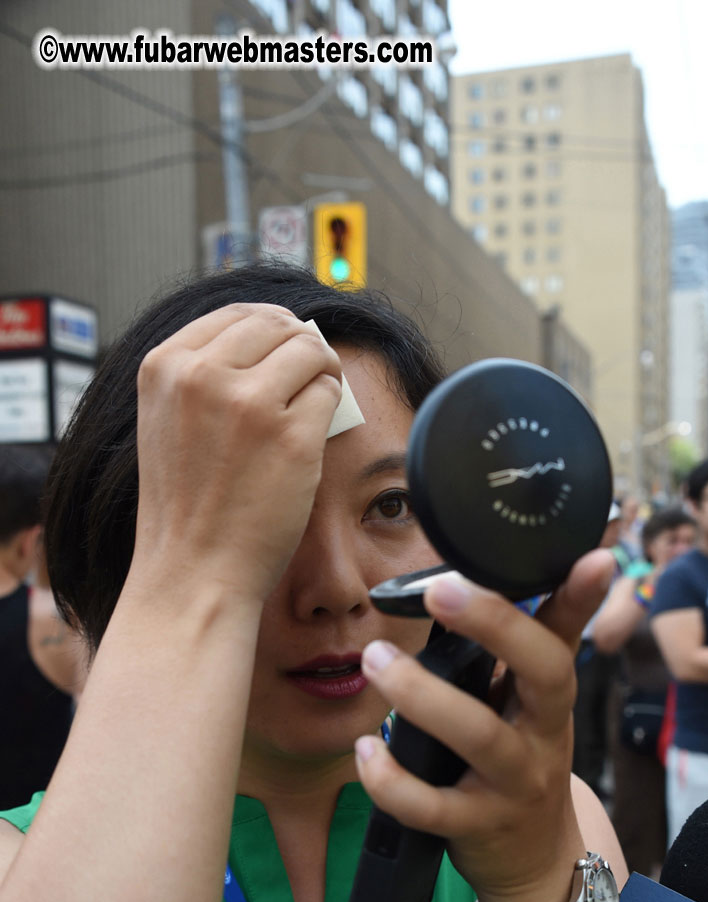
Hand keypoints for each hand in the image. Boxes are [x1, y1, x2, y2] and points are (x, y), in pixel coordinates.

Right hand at [130, 304, 342, 605]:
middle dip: (301, 345)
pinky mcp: (291, 436)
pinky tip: (312, 435)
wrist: (193, 571)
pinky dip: (331, 407)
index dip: (272, 327)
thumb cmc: (187, 506)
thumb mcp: (169, 420)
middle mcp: (203, 374)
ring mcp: (248, 403)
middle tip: (310, 375)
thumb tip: (268, 333)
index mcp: (165, 365)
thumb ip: (202, 374)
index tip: (284, 350)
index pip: (237, 312)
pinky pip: (330, 392)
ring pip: (310, 350)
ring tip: (313, 402)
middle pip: (279, 324)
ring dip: (321, 372)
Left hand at [354, 549, 615, 901]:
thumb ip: (514, 646)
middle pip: (545, 673)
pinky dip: (391, 779)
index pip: (568, 635)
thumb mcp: (529, 706)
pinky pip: (430, 806)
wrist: (536, 862)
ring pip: (479, 735)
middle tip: (439, 589)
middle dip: (495, 626)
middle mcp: (544, 735)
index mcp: (551, 696)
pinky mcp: (476, 826)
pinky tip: (365, 749)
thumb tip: (480, 572)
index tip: (594, 556)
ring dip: (421, 695)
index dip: (582, 597)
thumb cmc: (521, 761)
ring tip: (375, 659)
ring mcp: (514, 783)